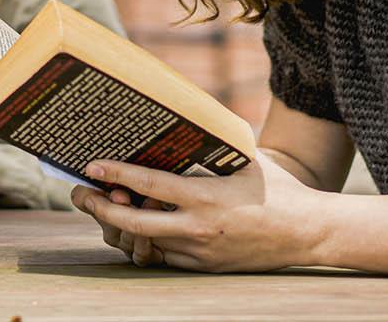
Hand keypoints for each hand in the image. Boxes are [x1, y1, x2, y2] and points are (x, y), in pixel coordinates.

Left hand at [70, 154, 324, 271]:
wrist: (308, 233)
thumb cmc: (279, 189)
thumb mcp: (244, 160)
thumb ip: (212, 147)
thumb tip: (185, 120)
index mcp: (206, 197)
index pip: (148, 186)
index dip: (115, 175)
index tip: (89, 166)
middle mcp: (198, 228)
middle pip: (132, 224)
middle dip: (99, 209)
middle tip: (79, 193)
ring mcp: (199, 252)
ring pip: (144, 243)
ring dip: (118, 227)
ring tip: (102, 206)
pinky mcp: (204, 268)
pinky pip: (163, 258)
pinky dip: (144, 243)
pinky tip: (134, 227)